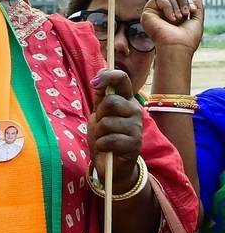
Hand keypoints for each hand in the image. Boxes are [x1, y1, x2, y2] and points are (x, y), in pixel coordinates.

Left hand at [90, 69, 143, 191]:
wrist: (109, 161)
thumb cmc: (104, 133)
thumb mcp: (99, 111)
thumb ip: (101, 94)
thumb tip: (101, 72)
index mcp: (125, 99)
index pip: (122, 79)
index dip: (108, 77)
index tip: (94, 84)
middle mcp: (134, 110)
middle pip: (111, 101)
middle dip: (99, 115)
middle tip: (102, 124)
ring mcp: (136, 127)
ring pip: (107, 122)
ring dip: (99, 132)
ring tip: (104, 137)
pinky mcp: (134, 144)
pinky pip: (109, 140)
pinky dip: (102, 145)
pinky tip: (106, 148)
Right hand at [140, 0, 203, 55]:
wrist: (178, 46)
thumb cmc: (188, 38)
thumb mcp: (196, 20)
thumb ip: (197, 6)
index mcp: (173, 14)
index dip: (186, 1)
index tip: (192, 11)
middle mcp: (162, 13)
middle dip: (181, 1)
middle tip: (184, 15)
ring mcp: (154, 13)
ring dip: (175, 5)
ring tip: (177, 18)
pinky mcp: (147, 13)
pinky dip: (167, 6)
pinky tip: (170, 18)